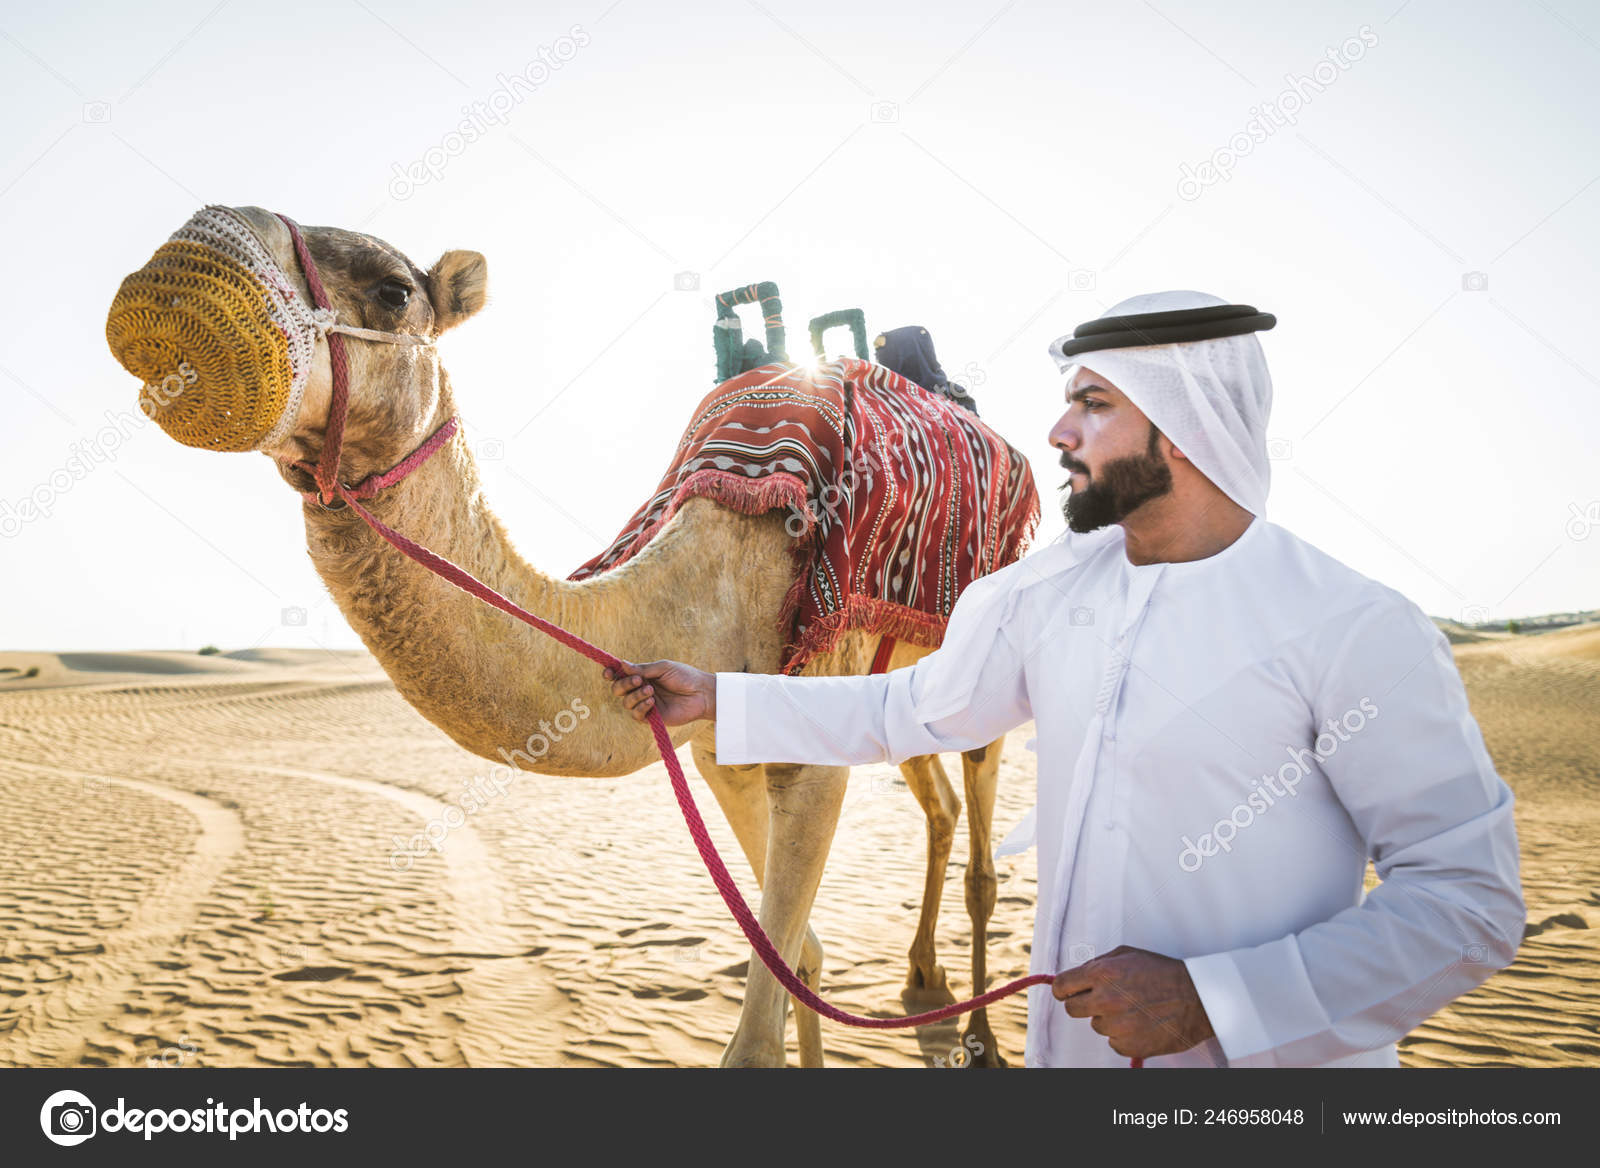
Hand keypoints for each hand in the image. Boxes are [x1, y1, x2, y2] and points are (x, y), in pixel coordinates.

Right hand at [602, 659, 715, 726]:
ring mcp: (645, 703)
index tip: (608, 672)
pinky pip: (636, 715)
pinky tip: (652, 701)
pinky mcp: (652, 717)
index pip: (620, 675)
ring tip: (651, 691)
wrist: (701, 693)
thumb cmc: (685, 677)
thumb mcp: (663, 668)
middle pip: (618, 689)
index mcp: (642, 675)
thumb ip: (642, 669)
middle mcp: (641, 689)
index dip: (611, 673)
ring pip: (626, 703)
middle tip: (639, 680)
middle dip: (623, 684)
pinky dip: (641, 707)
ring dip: (635, 695)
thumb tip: (621, 664)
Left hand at [1052, 944, 1214, 1059]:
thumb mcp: (1128, 954)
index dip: (1063, 989)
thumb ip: (1098, 963)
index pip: (1061, 987)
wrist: (1198, 998)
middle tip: (1102, 1000)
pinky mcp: (1130, 1046)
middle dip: (1083, 1004)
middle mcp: (1106, 1000)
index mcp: (1103, 973)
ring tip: (1132, 1008)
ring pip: (1096, 1026)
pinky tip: (1140, 1023)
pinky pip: (1113, 1042)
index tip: (1067, 992)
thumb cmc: (1164, 973)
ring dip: (1108, 1019)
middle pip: (1072, 1009)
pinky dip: (1123, 1036)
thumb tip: (1077, 975)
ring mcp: (1118, 1026)